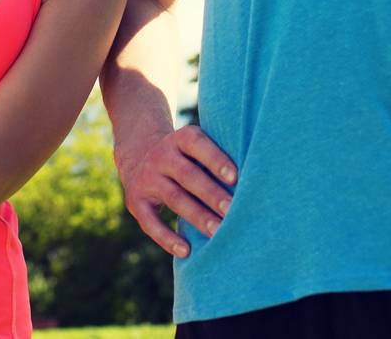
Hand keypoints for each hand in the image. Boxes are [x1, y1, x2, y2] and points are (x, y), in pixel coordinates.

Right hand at [115, 124, 237, 257]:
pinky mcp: (135, 201)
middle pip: (188, 175)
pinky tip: (186, 251)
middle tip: (232, 210)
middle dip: (211, 194)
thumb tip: (255, 182)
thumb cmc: (187, 156)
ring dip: (197, 217)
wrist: (139, 154)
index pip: (198, 145)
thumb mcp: (196, 146)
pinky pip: (150, 222)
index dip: (216, 160)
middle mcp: (161, 155)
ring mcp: (147, 178)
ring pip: (175, 198)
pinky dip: (167, 238)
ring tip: (218, 233)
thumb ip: (219, 158)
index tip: (236, 178)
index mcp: (181, 139)